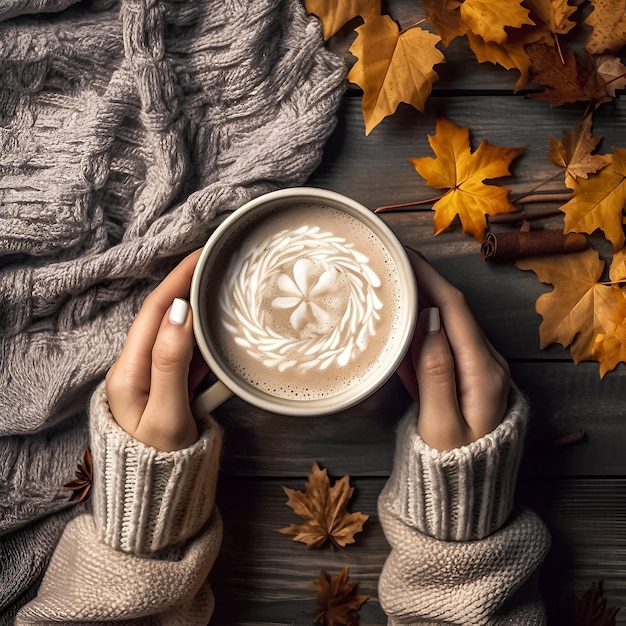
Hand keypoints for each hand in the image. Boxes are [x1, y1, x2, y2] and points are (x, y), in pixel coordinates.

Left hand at [106, 250, 204, 451]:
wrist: (155, 497)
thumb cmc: (160, 462)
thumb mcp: (167, 414)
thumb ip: (171, 362)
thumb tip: (179, 313)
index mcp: (129, 371)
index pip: (155, 311)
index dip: (177, 280)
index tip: (200, 256)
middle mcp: (136, 368)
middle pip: (164, 316)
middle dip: (187, 287)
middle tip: (216, 266)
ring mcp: (151, 377)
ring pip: (177, 334)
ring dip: (197, 311)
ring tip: (220, 290)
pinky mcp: (166, 387)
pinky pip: (186, 356)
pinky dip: (202, 341)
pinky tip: (218, 334)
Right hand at [397, 250, 509, 450]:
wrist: (465, 500)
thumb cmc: (450, 468)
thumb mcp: (440, 424)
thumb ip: (436, 373)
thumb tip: (429, 324)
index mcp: (484, 372)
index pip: (455, 310)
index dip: (430, 279)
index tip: (406, 257)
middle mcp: (488, 365)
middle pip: (454, 313)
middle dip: (424, 285)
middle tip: (392, 266)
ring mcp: (480, 371)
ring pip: (448, 326)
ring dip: (422, 304)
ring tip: (394, 286)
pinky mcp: (469, 379)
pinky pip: (445, 345)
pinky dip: (423, 330)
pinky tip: (405, 323)